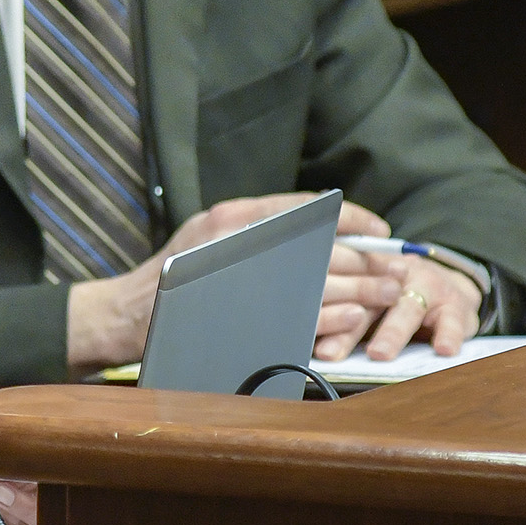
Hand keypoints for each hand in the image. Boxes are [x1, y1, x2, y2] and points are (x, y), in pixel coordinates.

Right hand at [66, 194, 391, 373]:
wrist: (126, 314)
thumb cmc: (173, 276)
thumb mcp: (208, 234)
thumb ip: (255, 225)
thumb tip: (317, 221)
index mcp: (232, 215)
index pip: (306, 208)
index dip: (351, 218)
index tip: (381, 230)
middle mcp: (237, 241)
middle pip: (320, 247)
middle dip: (367, 259)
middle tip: (399, 270)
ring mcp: (237, 280)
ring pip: (317, 282)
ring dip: (361, 289)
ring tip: (391, 294)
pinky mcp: (239, 317)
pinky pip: (299, 316)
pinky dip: (332, 317)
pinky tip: (355, 316)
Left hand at [314, 254, 478, 362]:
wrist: (452, 286)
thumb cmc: (400, 300)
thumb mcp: (372, 303)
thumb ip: (347, 320)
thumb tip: (313, 351)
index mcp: (365, 278)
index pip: (341, 301)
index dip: (325, 323)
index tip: (311, 347)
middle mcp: (392, 279)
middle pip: (367, 306)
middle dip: (348, 330)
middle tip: (332, 353)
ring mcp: (425, 288)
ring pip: (406, 310)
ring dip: (391, 333)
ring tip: (379, 354)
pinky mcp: (455, 304)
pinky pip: (452, 321)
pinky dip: (449, 335)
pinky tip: (442, 350)